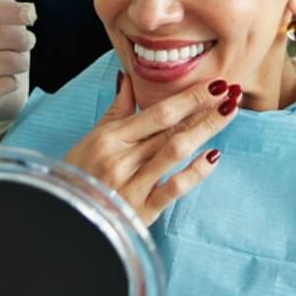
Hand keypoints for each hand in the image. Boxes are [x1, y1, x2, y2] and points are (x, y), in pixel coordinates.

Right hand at [62, 74, 234, 225]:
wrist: (63, 217)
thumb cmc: (78, 175)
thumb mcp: (92, 139)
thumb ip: (116, 110)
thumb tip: (127, 78)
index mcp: (109, 138)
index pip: (157, 112)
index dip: (188, 97)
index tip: (214, 84)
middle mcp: (122, 159)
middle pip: (171, 129)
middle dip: (204, 109)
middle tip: (232, 92)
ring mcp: (133, 185)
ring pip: (175, 151)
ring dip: (205, 131)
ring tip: (228, 114)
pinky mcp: (141, 212)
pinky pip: (172, 188)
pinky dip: (194, 173)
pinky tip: (214, 157)